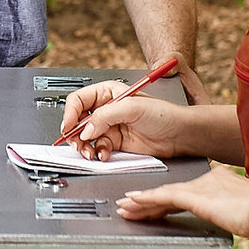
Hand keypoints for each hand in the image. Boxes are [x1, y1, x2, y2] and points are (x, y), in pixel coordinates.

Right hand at [59, 79, 193, 159]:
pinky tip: (104, 154)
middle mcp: (107, 109)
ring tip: (90, 152)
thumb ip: (105, 116)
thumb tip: (86, 129)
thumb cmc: (164, 114)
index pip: (79, 100)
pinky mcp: (116, 143)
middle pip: (78, 120)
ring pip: (86, 137)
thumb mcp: (132, 108)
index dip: (70, 113)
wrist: (180, 135)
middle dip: (75, 133)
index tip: (68, 126)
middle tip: (77, 143)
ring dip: (85, 146)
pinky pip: (98, 148)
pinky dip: (98, 153)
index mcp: (108, 93)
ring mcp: (110, 127)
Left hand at [117, 166, 248, 236]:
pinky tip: (134, 203)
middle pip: (171, 193)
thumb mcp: (247, 212)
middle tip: (130, 205)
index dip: (166, 200)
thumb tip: (239, 224)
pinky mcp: (196, 195)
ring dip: (141, 203)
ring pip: (162, 195)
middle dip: (148, 201)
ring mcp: (200, 187)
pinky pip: (163, 197)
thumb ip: (235, 214)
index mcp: (218, 181)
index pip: (185, 192)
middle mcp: (207, 180)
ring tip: (125, 208)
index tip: (154, 205)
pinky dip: (146, 200)